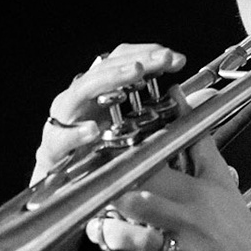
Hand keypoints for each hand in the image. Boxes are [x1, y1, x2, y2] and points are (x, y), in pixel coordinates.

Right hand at [32, 42, 187, 184]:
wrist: (66, 197)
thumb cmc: (100, 163)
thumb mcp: (139, 136)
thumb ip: (166, 115)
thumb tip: (199, 97)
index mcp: (99, 94)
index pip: (120, 60)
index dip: (147, 53)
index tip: (176, 59)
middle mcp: (80, 101)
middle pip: (103, 68)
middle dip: (137, 59)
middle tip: (163, 58)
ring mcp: (63, 122)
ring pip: (80, 91)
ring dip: (109, 79)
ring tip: (135, 72)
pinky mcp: (51, 151)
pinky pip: (59, 138)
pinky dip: (75, 134)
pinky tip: (92, 131)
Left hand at [84, 136, 250, 250]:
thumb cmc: (232, 223)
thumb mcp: (218, 177)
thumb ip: (196, 137)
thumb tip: (177, 97)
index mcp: (191, 191)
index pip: (147, 167)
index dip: (118, 165)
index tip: (102, 166)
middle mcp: (185, 222)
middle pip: (132, 203)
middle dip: (107, 203)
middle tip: (99, 204)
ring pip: (131, 246)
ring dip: (111, 242)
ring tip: (105, 236)